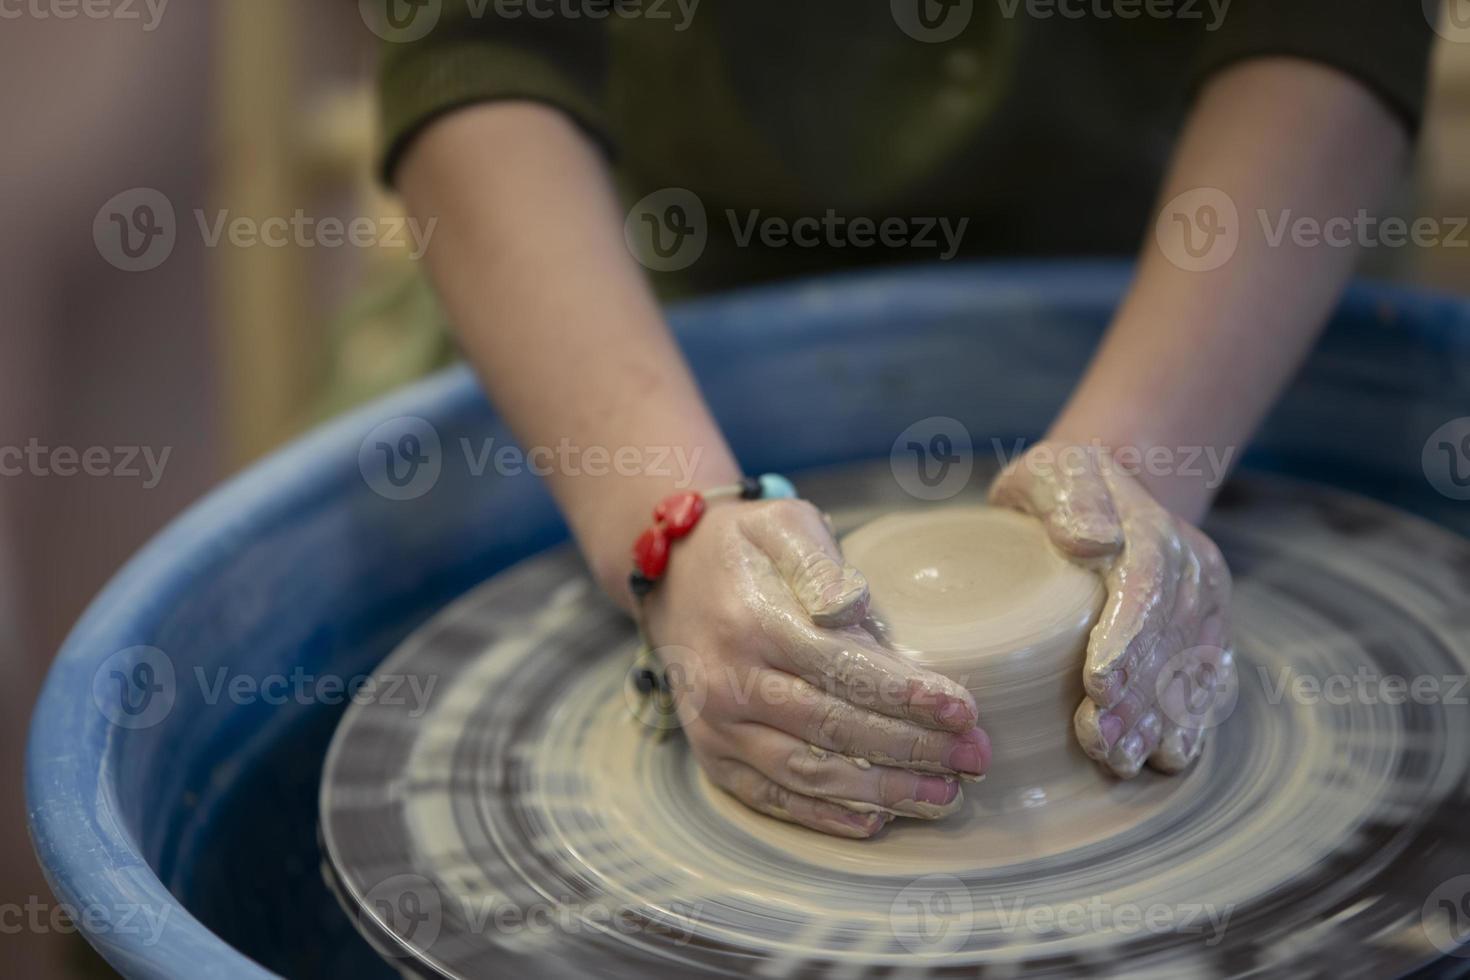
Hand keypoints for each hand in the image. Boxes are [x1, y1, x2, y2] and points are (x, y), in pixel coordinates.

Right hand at [637, 498, 991, 837]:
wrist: (671, 573)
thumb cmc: (747, 546)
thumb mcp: (784, 525)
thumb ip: (821, 564)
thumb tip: (851, 606)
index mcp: (754, 623)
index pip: (844, 669)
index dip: (908, 695)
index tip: (964, 710)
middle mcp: (728, 681)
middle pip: (835, 727)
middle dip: (914, 748)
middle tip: (975, 758)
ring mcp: (715, 725)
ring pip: (808, 772)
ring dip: (882, 791)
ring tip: (944, 795)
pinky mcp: (711, 753)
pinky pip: (770, 797)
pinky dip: (824, 815)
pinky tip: (877, 820)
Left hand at [989, 441, 1234, 777]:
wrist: (1100, 490)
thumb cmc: (1062, 487)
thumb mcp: (1056, 473)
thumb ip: (1072, 500)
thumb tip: (1094, 541)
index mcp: (1154, 533)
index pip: (1146, 591)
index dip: (1126, 641)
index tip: (1097, 684)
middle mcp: (1191, 572)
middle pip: (1168, 643)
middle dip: (1136, 699)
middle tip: (1098, 743)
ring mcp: (1204, 607)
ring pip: (1190, 671)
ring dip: (1159, 722)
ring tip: (1122, 763)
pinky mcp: (1205, 633)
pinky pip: (1207, 683)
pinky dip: (1189, 723)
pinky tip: (1167, 757)